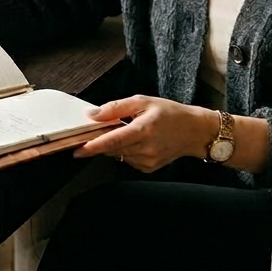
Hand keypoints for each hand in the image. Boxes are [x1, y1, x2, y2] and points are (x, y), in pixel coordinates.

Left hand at [74, 95, 217, 172]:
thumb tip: (92, 114)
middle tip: (102, 128)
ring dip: (115, 144)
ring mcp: (147, 161)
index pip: (112, 141)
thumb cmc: (170, 113)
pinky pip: (127, 160)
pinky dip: (125, 151)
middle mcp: (145, 149)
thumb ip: (115, 108)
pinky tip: (138, 141)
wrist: (194, 131)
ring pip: (118, 155)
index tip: (77, 150)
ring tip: (129, 131)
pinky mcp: (148, 168)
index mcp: (143, 129)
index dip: (93, 146)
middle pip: (112, 149)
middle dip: (102, 140)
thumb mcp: (143, 102)